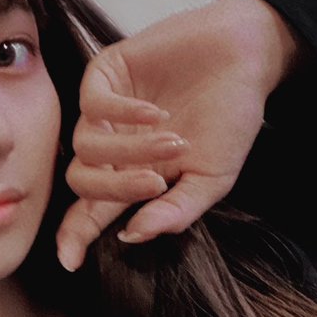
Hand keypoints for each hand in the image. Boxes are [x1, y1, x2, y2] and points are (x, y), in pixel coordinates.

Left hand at [55, 0, 302, 271]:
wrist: (246, 55)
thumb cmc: (231, 118)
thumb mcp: (212, 178)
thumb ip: (175, 212)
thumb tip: (132, 237)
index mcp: (134, 176)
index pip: (92, 212)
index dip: (76, 236)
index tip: (70, 262)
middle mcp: (113, 147)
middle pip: (82, 183)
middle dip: (115, 190)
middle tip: (156, 182)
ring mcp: (106, 111)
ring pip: (86, 148)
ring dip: (129, 151)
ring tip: (173, 140)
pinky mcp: (105, 74)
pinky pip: (92, 106)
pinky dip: (122, 114)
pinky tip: (155, 113)